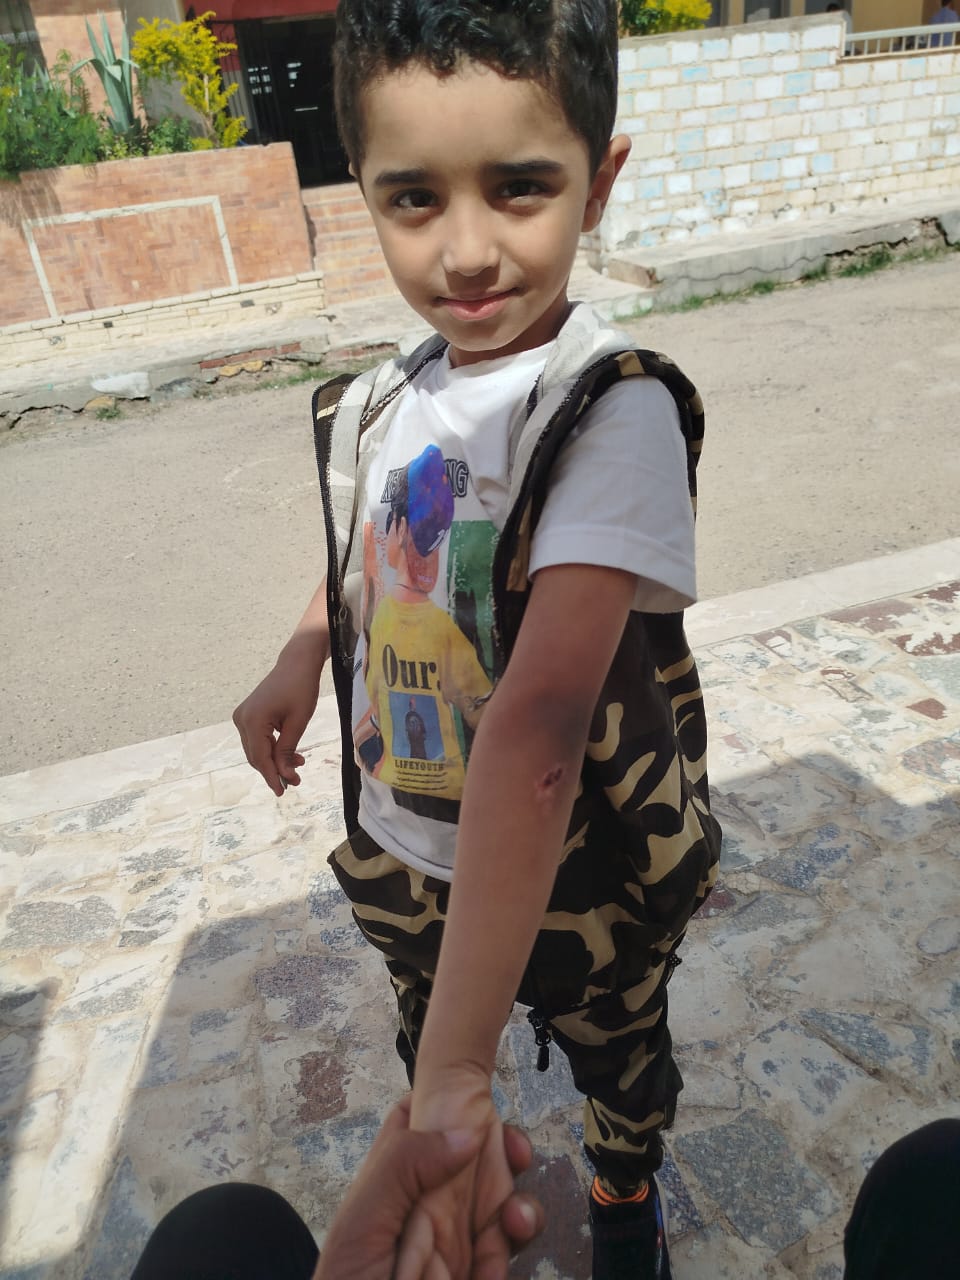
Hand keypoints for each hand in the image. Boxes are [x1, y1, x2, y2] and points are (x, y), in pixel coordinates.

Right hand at [232, 647, 320, 795]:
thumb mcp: (298, 722)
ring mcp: (242, 716)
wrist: (296, 663)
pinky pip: (258, 739)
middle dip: (275, 770)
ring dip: (275, 760)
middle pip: (256, 756)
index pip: (260, 757)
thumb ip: (288, 750)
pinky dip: (273, 748)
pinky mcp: (248, 715)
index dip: (272, 776)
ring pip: (257, 749)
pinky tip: (291, 754)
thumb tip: (284, 776)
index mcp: (252, 720)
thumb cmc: (301, 688)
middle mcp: (242, 719)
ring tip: (298, 765)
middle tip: (295, 782)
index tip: (283, 791)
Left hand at [313, 1097, 541, 1279]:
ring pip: (496, 1205)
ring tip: (518, 1221)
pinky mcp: (475, 1275)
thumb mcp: (363, 1225)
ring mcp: (451, 1247)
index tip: (481, 1106)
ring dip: (517, 1203)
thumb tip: (462, 1129)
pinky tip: (511, 1249)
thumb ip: (404, 1167)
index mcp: (390, 1187)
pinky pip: (504, 1252)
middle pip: (471, 1160)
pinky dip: (517, 1243)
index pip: (415, 1125)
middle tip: (517, 1155)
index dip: (446, 1106)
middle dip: (501, 1155)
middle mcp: (424, 1210)